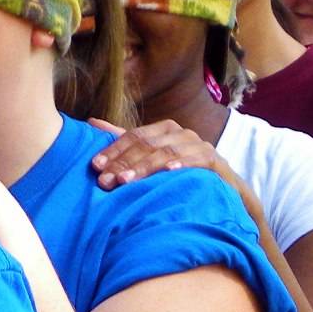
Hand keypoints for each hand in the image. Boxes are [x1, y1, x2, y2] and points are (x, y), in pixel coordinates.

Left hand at [86, 117, 257, 211]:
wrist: (221, 189)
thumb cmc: (180, 173)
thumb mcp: (150, 157)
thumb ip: (123, 141)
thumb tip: (91, 122)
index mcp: (163, 129)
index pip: (132, 136)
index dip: (113, 150)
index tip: (95, 167)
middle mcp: (180, 133)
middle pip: (146, 145)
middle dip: (123, 163)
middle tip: (105, 180)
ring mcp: (197, 145)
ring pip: (165, 153)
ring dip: (144, 168)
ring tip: (125, 181)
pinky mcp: (212, 160)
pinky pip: (195, 160)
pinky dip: (182, 164)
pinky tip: (169, 171)